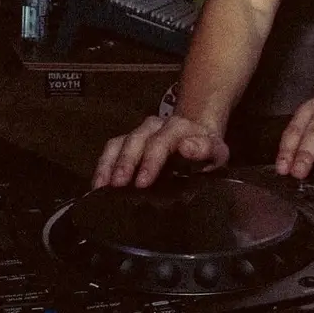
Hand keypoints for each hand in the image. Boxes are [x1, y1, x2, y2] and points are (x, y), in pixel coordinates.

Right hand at [91, 115, 229, 189]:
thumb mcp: (215, 152)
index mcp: (181, 128)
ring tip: (107, 186)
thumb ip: (206, 150)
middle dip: (129, 162)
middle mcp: (159, 126)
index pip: (166, 139)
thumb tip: (187, 147)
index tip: (142, 181)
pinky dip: (104, 165)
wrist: (197, 137)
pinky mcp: (128, 139)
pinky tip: (98, 185)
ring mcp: (142, 132)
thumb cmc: (205, 152)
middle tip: (121, 185)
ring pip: (124, 141)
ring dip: (115, 164)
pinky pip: (112, 147)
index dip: (152, 160)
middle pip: (141, 139)